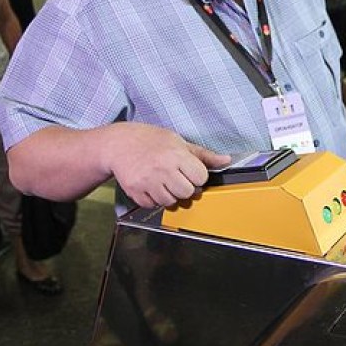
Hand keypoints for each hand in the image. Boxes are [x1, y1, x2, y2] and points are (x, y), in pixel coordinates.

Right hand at [103, 122, 230, 207]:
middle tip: (176, 177)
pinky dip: (154, 199)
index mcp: (177, 155)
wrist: (119, 143)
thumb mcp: (178, 141)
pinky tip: (151, 185)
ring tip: (163, 181)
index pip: (201, 177)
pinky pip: (152, 205)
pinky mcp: (135, 191)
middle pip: (187, 193)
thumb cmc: (151, 140)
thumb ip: (203, 154)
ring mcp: (148, 181)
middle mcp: (163, 169)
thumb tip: (226, 160)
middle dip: (185, 187)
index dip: (197, 176)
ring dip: (169, 195)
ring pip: (170, 202)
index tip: (190, 171)